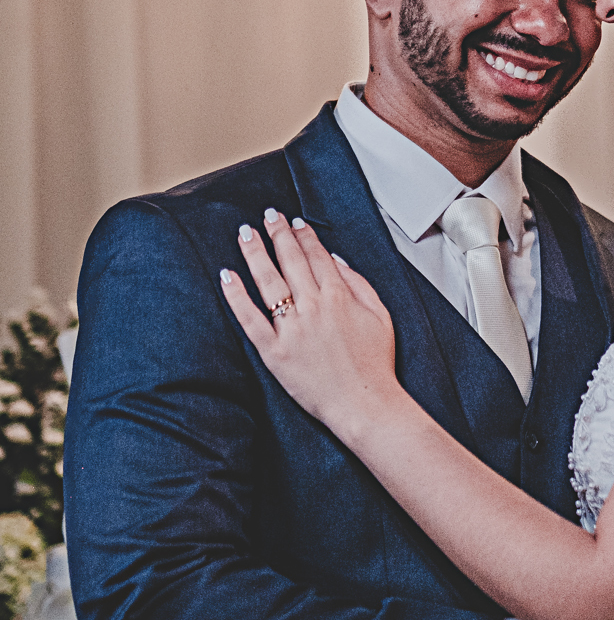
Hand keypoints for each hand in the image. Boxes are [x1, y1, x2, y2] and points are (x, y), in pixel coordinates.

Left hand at [220, 211, 398, 436]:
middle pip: (290, 261)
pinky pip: (250, 319)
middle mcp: (313, 307)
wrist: (365, 403)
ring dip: (255, 253)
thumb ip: (359, 283)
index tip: (294, 223)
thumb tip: (336, 260)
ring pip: (268, 282)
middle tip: (266, 216)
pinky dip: (237, 297)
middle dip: (277, 234)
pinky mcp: (275, 352)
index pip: (316, 255)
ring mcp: (292, 329)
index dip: (303, 236)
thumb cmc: (374, 364)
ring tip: (244, 234)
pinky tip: (228, 277)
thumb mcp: (380, 315)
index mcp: (338, 296)